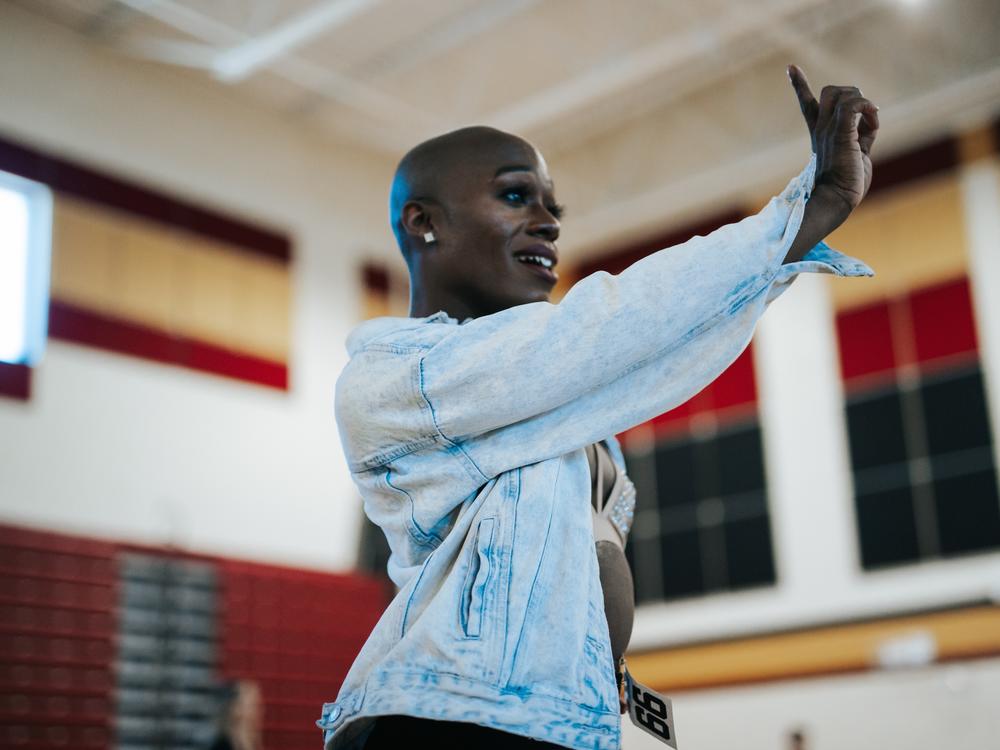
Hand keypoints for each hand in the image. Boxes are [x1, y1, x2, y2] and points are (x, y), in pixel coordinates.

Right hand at [787, 64, 878, 215]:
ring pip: (844, 94)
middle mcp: (821, 129)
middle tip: (863, 116)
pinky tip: (872, 121)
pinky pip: (854, 105)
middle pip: (830, 92)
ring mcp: (829, 131)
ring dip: (863, 103)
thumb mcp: (854, 153)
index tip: (791, 68)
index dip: (799, 85)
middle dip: (851, 94)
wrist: (834, 199)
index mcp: (819, 134)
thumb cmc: (845, 184)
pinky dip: (868, 108)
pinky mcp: (840, 134)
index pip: (807, 104)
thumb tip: (871, 116)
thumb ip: (861, 133)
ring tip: (870, 123)